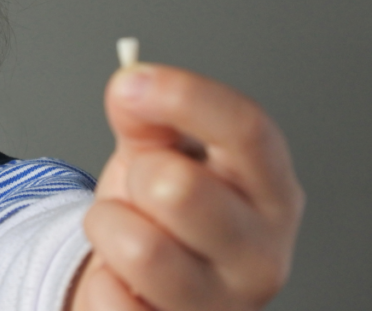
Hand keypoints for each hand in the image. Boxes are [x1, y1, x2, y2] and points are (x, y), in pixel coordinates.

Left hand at [69, 64, 303, 310]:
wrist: (144, 288)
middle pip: (181, 189)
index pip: (248, 131)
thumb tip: (132, 87)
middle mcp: (263, 252)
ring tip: (124, 231)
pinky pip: (113, 301)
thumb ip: (148, 115)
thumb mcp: (160, 153)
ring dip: (108, 229)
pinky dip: (101, 282)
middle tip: (140, 188)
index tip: (131, 83)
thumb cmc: (162, 216)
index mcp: (270, 189)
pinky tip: (122, 281)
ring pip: (140, 249)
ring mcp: (226, 305)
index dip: (184, 97)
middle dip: (137, 177)